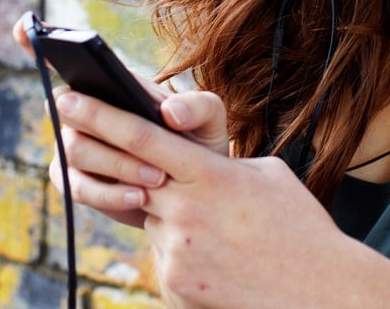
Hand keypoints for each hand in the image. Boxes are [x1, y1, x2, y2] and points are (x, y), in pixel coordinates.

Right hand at [11, 18, 229, 229]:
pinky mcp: (75, 181)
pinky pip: (78, 186)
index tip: (25, 27)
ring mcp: (73, 145)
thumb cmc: (197, 144)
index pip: (68, 56)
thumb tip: (169, 112)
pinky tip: (140, 197)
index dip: (40, 40)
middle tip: (142, 142)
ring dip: (118, 164)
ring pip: (73, 149)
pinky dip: (110, 192)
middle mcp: (82, 109)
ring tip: (157, 177)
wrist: (196, 193)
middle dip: (101, 123)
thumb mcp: (209, 119)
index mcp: (109, 83)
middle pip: (67, 106)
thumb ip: (198, 106)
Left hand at [55, 91, 344, 307]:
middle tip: (70, 139)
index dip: (99, 116)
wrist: (322, 292)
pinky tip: (222, 263)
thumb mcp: (267, 175)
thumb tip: (193, 167)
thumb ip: (220, 165)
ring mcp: (176, 251)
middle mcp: (184, 210)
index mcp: (209, 173)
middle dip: (101, 158)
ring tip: (220, 232)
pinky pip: (168, 260)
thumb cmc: (301, 228)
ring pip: (154, 223)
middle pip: (129, 178)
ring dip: (171, 220)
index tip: (67, 100)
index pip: (142, 137)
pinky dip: (187, 256)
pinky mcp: (176, 286)